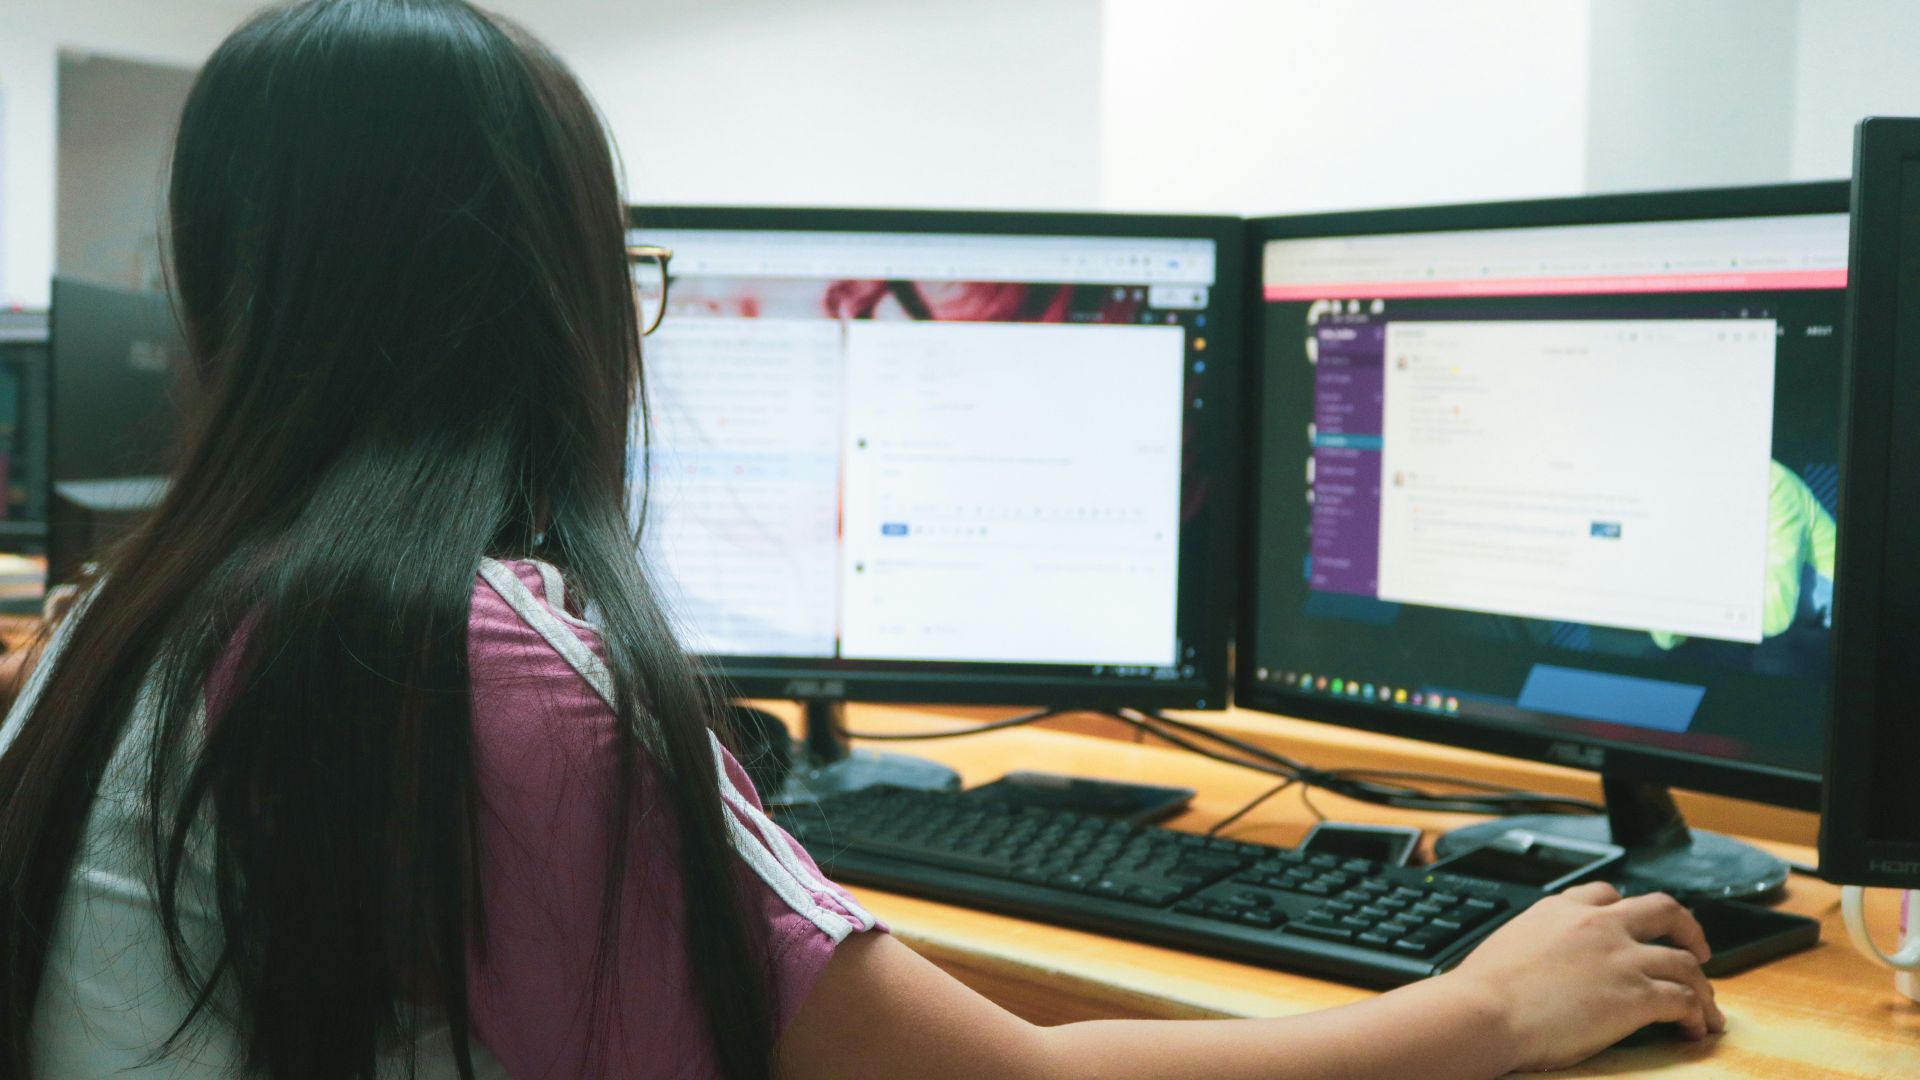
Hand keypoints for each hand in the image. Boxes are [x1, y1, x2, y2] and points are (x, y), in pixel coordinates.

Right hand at [1444, 882, 1724, 1071]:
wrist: (1483, 1012)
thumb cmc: (1482, 991)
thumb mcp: (1509, 943)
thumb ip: (1537, 942)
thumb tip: (1539, 964)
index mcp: (1561, 909)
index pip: (1608, 894)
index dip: (1631, 910)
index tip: (1638, 926)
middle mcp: (1598, 926)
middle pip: (1663, 910)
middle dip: (1688, 928)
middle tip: (1696, 948)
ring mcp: (1621, 958)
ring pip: (1685, 961)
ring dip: (1701, 986)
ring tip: (1704, 1006)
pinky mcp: (1636, 996)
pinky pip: (1685, 1001)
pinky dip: (1697, 1016)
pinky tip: (1694, 1029)